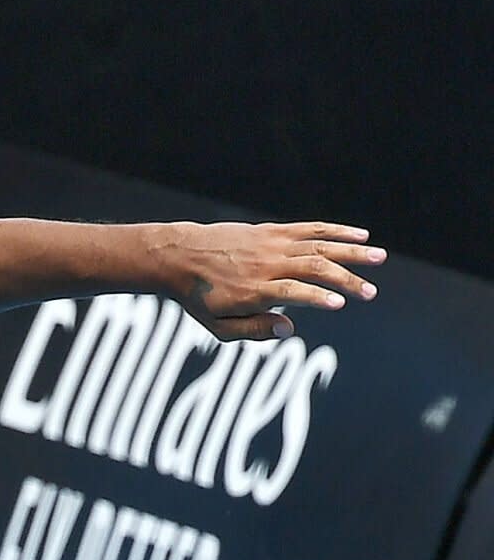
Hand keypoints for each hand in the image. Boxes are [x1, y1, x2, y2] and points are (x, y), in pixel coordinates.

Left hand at [165, 221, 382, 341]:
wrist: (179, 255)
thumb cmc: (198, 297)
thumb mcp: (216, 325)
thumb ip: (252, 329)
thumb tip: (288, 329)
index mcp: (253, 290)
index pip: (291, 292)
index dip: (315, 297)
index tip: (338, 304)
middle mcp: (266, 264)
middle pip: (312, 268)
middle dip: (344, 280)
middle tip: (371, 293)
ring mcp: (271, 244)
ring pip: (318, 246)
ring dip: (351, 252)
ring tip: (379, 258)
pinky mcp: (272, 231)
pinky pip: (310, 229)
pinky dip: (336, 231)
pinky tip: (361, 235)